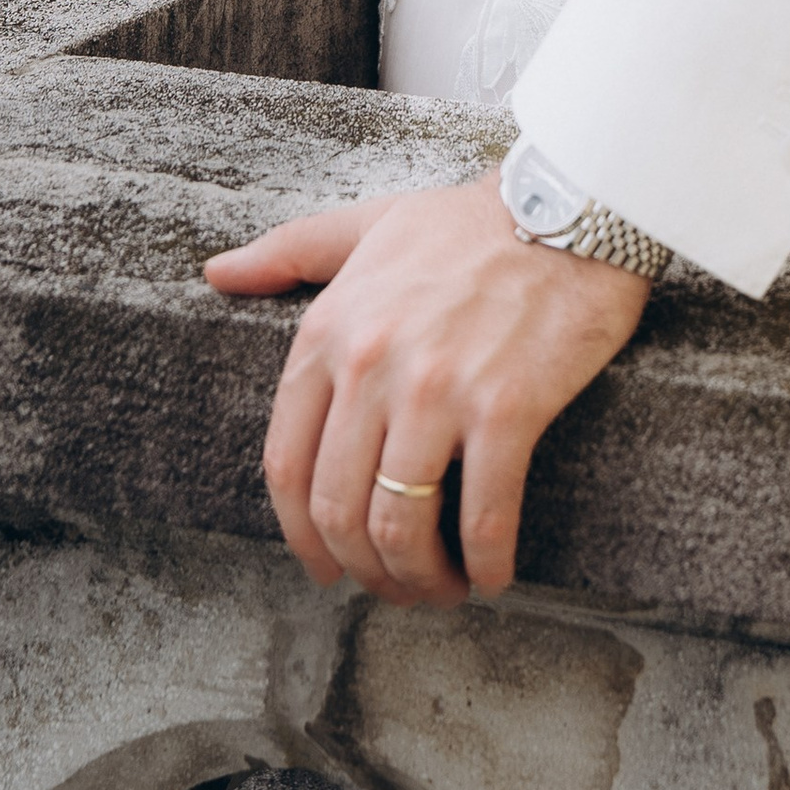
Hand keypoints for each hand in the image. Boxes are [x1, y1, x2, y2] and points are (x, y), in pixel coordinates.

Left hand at [204, 179, 648, 603]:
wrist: (572, 202)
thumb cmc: (471, 221)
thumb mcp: (368, 225)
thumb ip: (289, 252)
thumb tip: (217, 273)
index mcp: (331, 332)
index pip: (287, 466)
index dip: (302, 536)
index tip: (326, 564)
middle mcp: (372, 366)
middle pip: (339, 511)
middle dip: (363, 569)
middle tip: (393, 584)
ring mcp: (437, 389)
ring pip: (400, 525)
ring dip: (418, 578)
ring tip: (442, 586)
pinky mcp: (507, 407)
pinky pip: (483, 515)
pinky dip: (485, 563)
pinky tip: (493, 574)